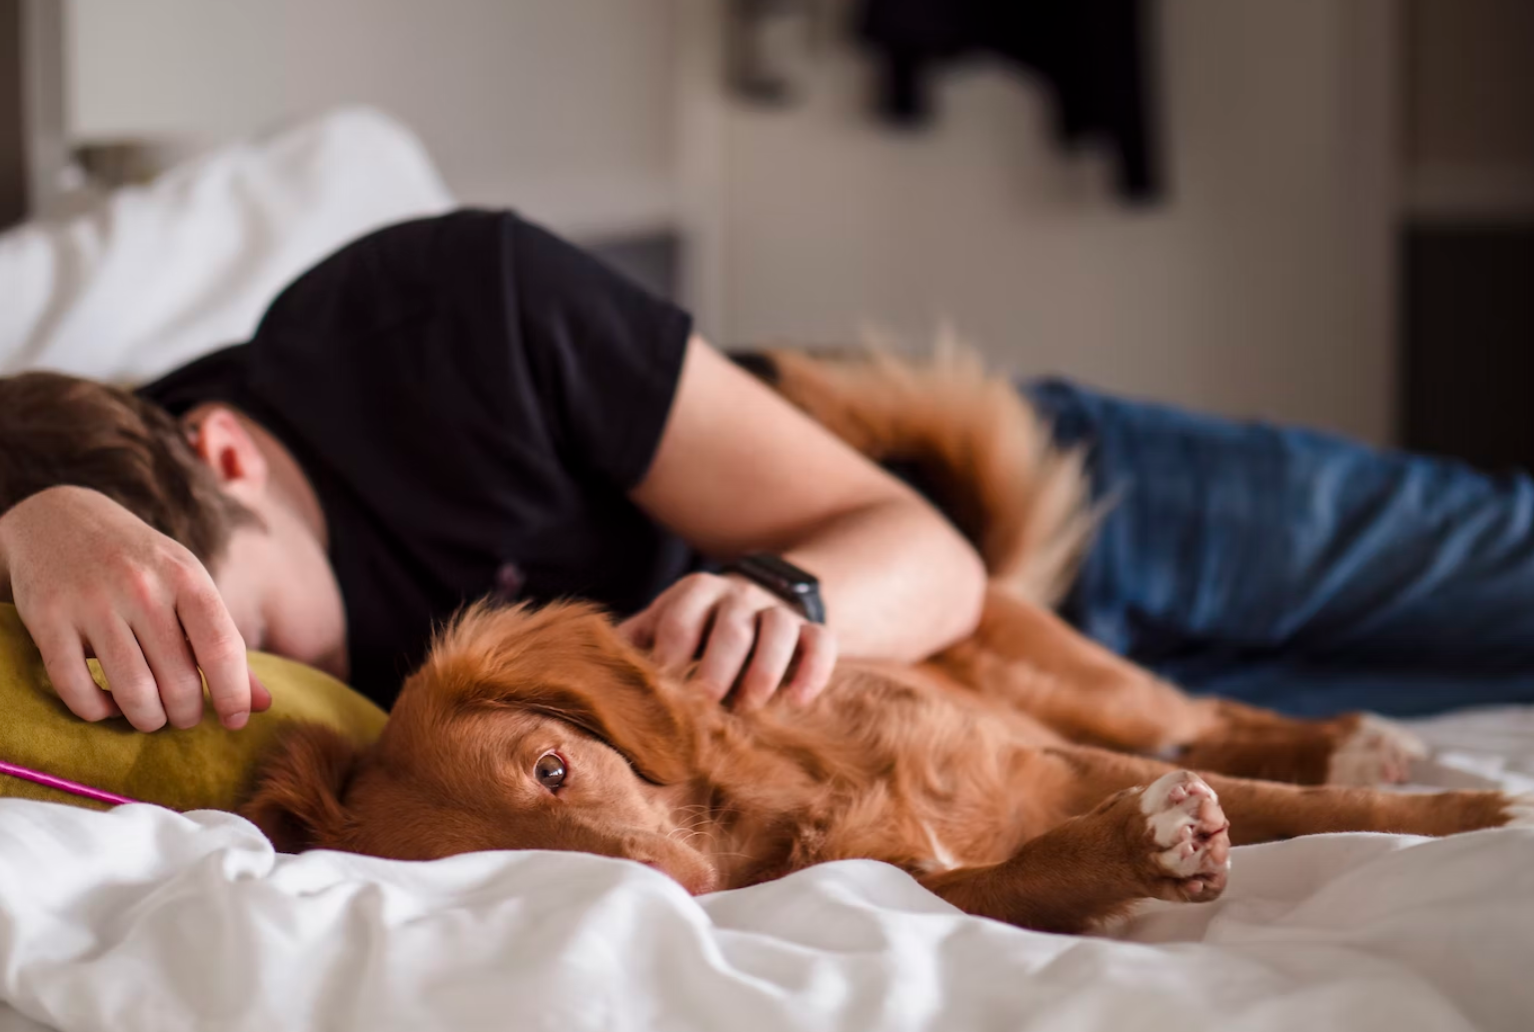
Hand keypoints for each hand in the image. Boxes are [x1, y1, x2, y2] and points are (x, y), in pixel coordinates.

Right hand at [0, 487, 270, 731]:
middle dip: (186, 714)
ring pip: (132, 692)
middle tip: (184, 716)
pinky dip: (96, 711)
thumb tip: (262, 705)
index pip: (222, 647)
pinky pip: (76, 689)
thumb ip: (223, 643)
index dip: (234, 694)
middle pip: (178, 681)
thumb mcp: (189, 586)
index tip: (235, 721)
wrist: (61, 517)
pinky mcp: (48, 619)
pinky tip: (106, 704)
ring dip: (147, 719)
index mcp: (186, 577)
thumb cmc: (142, 564)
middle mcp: (142, 588)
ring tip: (151, 716)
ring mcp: (92, 603)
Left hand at [617, 572, 836, 709]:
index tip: (663, 688)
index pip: (680, 618)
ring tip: (751, 705)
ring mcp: (778, 611)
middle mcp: (738, 595)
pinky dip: (813, 670)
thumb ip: (633, 644)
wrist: (756, 601)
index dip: (671, 653)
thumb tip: (593, 678)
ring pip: (780, 628)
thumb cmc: (695, 628)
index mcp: (695, 592)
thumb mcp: (662, 625)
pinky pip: (821, 642)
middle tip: (706, 701)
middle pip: (732, 625)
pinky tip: (797, 702)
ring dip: (766, 667)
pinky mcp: (812, 629)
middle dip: (718, 664)